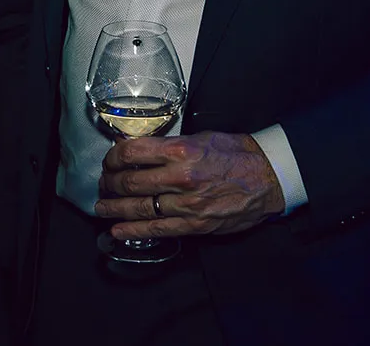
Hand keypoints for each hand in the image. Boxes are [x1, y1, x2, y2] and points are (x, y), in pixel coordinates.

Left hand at [95, 132, 284, 240]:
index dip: (112, 158)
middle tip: (103, 184)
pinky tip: (117, 230)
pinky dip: (133, 230)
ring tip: (101, 206)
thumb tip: (138, 151)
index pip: (132, 153)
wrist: (268, 177)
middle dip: (109, 183)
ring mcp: (187, 204)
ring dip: (114, 208)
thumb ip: (168, 146)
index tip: (108, 161)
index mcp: (180, 150)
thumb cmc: (235, 153)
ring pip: (139, 207)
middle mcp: (180, 177)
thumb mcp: (199, 138)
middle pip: (130, 182)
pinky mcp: (195, 225)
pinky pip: (158, 229)